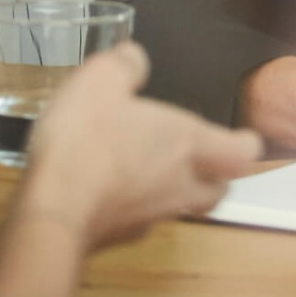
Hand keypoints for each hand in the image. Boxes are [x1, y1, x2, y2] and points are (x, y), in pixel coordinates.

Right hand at [20, 42, 263, 251]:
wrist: (51, 214)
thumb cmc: (86, 140)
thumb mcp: (100, 80)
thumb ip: (124, 65)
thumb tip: (135, 58)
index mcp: (188, 143)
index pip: (242, 153)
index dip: (244, 144)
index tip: (239, 137)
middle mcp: (180, 184)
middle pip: (218, 190)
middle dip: (215, 176)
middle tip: (200, 158)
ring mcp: (151, 217)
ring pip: (180, 208)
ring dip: (174, 192)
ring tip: (148, 170)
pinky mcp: (119, 238)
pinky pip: (139, 221)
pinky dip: (133, 207)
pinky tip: (108, 191)